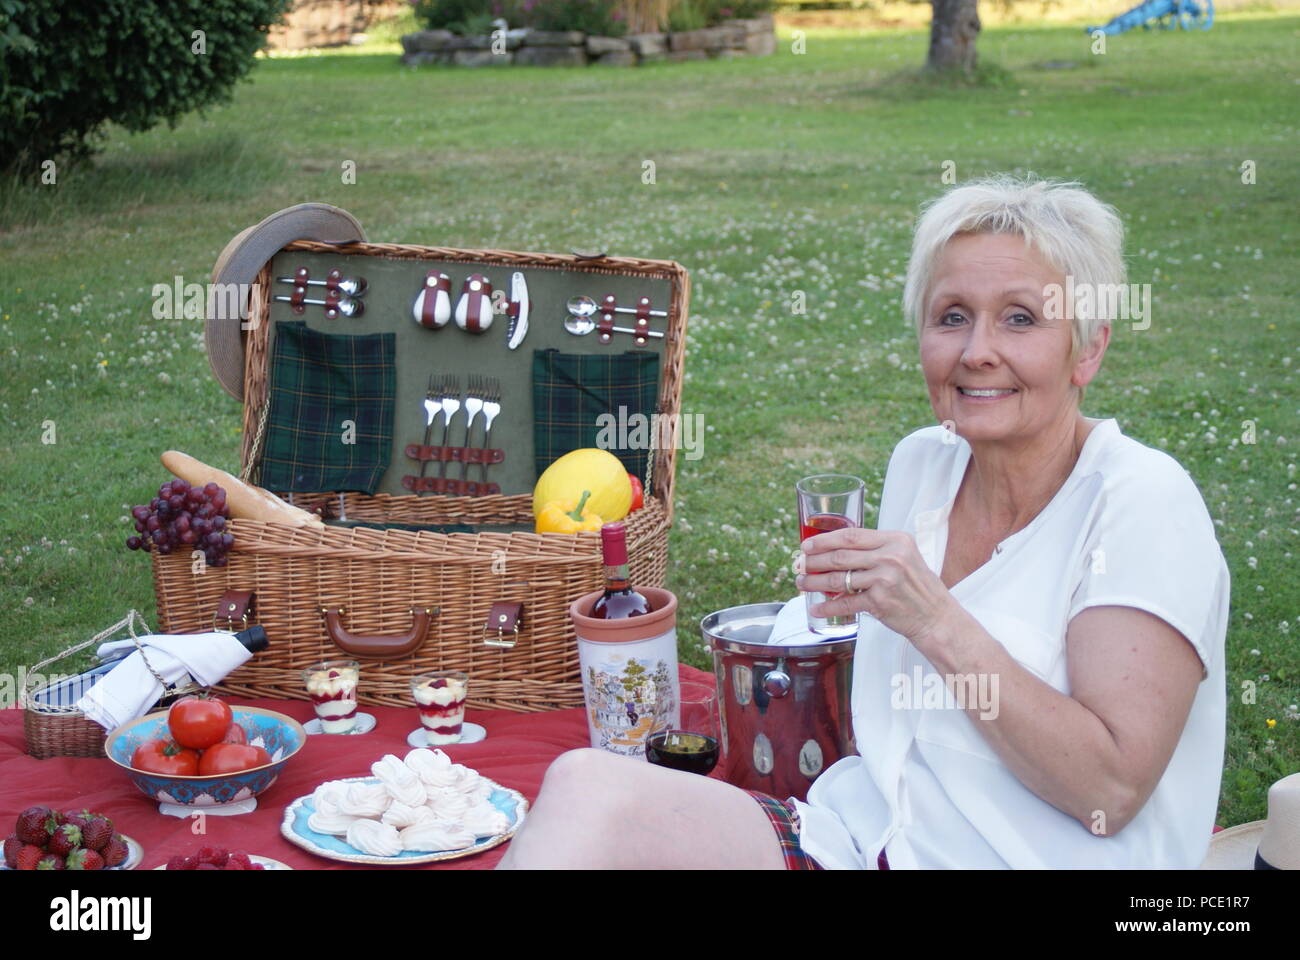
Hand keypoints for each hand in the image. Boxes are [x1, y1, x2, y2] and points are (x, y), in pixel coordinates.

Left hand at [795, 527, 958, 645]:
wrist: (936, 617)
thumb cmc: (917, 587)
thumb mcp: (904, 557)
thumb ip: (876, 549)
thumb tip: (836, 549)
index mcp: (895, 540)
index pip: (851, 535)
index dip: (824, 540)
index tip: (807, 545)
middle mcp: (890, 556)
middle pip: (841, 555)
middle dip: (814, 560)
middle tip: (799, 564)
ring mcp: (885, 579)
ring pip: (839, 579)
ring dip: (815, 582)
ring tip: (802, 583)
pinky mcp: (879, 601)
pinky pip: (846, 603)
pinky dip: (828, 606)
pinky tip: (816, 607)